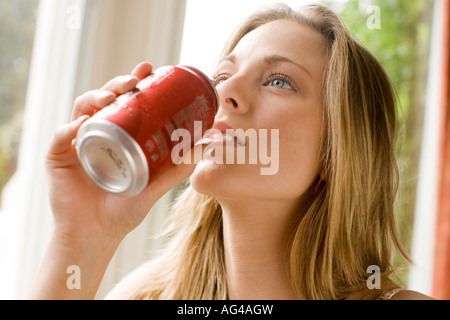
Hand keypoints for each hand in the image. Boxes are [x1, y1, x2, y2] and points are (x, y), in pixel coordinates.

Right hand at [46, 62, 196, 242]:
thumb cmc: (124, 211)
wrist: (97, 236)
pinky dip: (70, 128)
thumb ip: (179, 167)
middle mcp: (97, 134)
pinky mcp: (57, 158)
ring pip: (81, 109)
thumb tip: (207, 145)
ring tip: (112, 97)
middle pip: (103, 99)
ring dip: (95, 97)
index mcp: (117, 137)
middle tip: (134, 81)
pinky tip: (83, 124)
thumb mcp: (156, 186)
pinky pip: (60, 138)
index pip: (124, 103)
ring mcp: (76, 144)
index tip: (149, 68)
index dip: (134, 82)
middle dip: (117, 84)